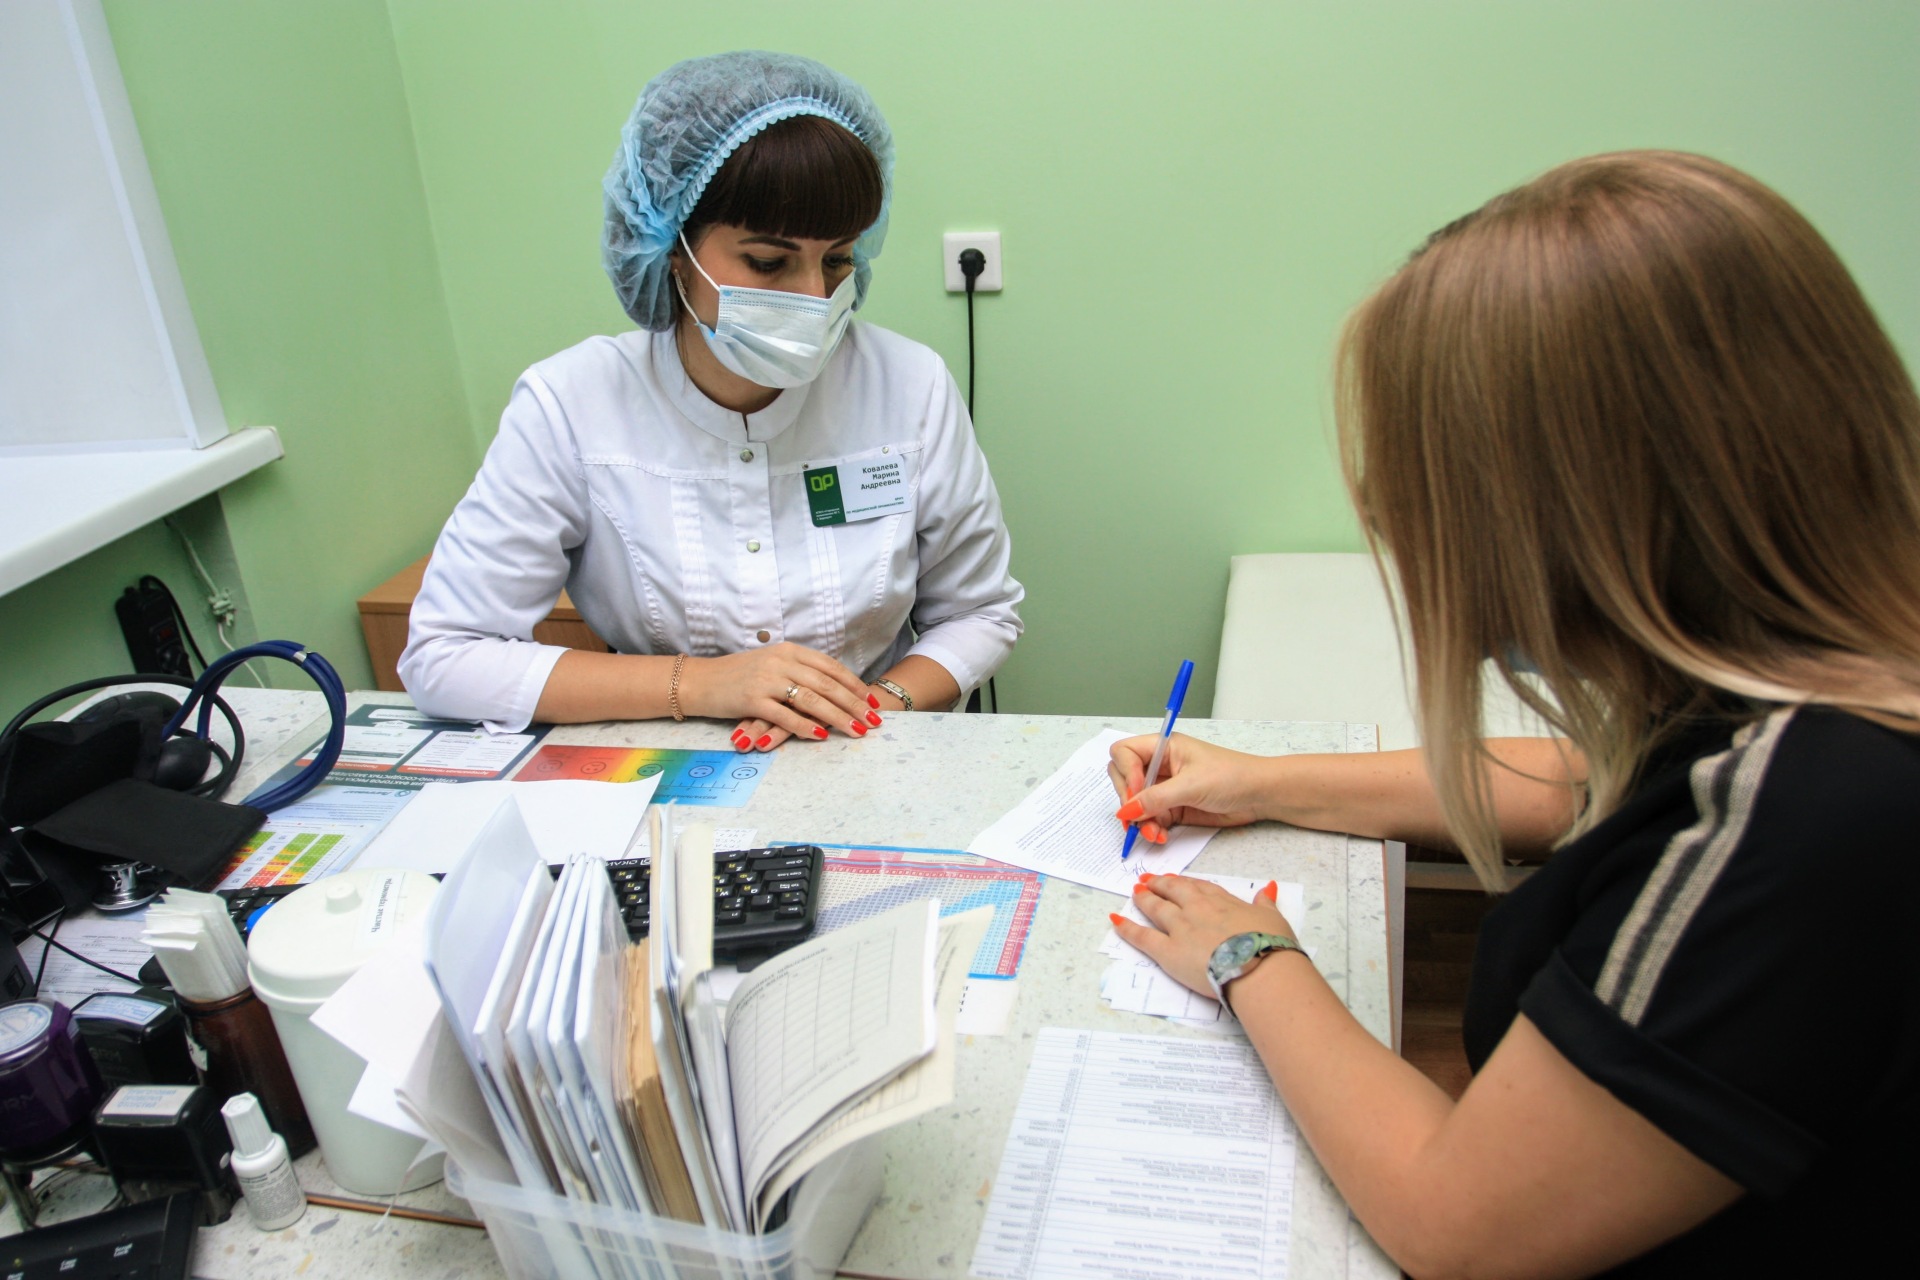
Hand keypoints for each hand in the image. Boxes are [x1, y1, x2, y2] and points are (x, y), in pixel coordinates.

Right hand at [676, 643, 883, 751]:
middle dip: (855, 704)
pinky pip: (785, 715)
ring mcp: (766, 680)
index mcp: (789, 651)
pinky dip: (805, 726)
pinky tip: (821, 736)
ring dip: (838, 717)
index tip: (871, 700)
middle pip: (827, 684)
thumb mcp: (770, 662)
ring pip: (812, 699)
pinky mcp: (752, 699)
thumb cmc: (736, 675)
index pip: (831, 668)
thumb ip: (798, 669)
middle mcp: (781, 662)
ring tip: (857, 731)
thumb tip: (829, 684)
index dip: (854, 685)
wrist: (699, 680)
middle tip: (874, 720)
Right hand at [1107, 733, 1271, 843]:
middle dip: (1128, 800)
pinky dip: (1151, 829)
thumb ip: (1156, 798)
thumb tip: (1126, 810)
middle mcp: (1161, 766)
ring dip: (1140, 821)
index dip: (1126, 772)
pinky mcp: (1173, 808)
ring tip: (1154, 834)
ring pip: (1136, 804)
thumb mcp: (1191, 785)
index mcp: (1164, 747)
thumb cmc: (1233, 776)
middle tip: (1138, 816)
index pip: (1124, 752)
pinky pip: (1150, 819)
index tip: (1138, 791)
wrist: (1259, 796)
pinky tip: (1161, 836)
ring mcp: (1166, 788)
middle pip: (1124, 779)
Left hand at [1109, 874, 1295, 998]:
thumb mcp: (1273, 918)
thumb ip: (1265, 903)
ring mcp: (1180, 928)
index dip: (1185, 884)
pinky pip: (1142, 937)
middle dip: (1160, 884)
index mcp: (1221, 901)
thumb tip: (1268, 889)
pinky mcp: (1167, 951)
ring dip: (1144, 899)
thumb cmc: (1270, 945)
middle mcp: (1197, 909)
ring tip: (1135, 892)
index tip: (1176, 880)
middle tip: (1147, 880)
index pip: (1199, 887)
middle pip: (1173, 892)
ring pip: (1156, 908)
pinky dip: (1126, 928)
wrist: (1258, 967)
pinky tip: (1115, 920)